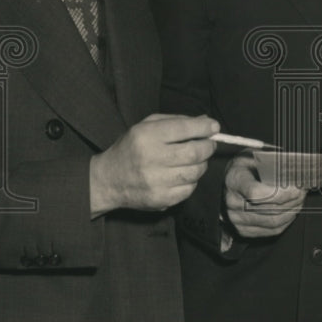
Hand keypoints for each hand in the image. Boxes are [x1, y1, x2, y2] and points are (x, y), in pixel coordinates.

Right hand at [90, 113, 218, 215]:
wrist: (108, 180)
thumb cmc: (132, 148)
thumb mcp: (147, 125)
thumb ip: (177, 121)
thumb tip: (207, 121)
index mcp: (147, 136)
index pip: (184, 128)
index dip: (205, 127)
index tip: (214, 127)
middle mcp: (151, 159)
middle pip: (195, 152)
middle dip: (208, 146)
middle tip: (208, 144)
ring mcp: (156, 182)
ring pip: (196, 172)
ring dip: (201, 164)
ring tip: (194, 159)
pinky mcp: (160, 200)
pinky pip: (189, 189)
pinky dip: (192, 181)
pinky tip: (183, 175)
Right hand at [223, 155, 305, 237]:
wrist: (227, 182)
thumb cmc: (244, 167)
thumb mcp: (255, 156)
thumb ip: (273, 162)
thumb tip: (296, 169)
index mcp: (234, 180)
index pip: (256, 193)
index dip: (281, 193)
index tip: (296, 187)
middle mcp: (232, 202)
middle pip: (269, 209)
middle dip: (292, 201)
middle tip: (303, 191)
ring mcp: (237, 219)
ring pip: (273, 222)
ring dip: (292, 211)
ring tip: (300, 199)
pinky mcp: (244, 230)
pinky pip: (272, 231)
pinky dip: (286, 221)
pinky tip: (292, 209)